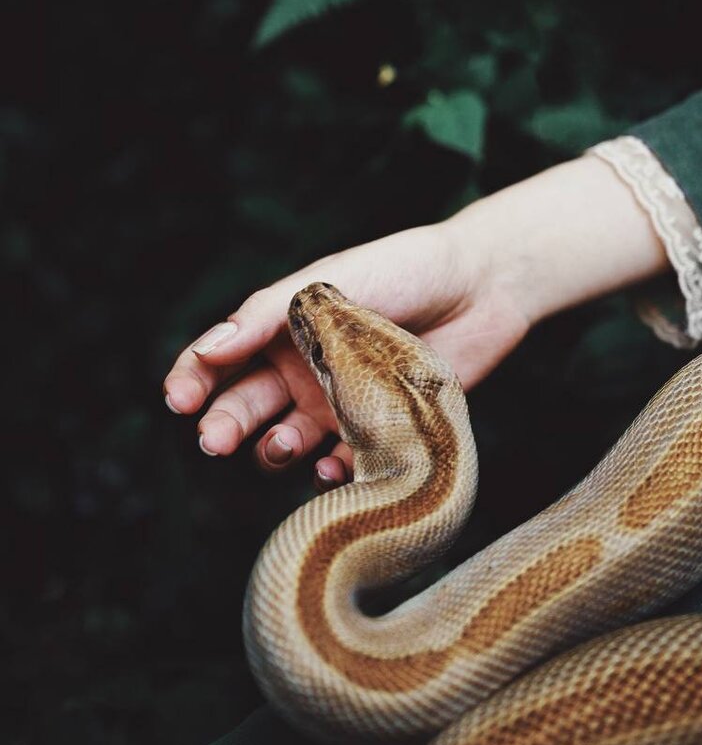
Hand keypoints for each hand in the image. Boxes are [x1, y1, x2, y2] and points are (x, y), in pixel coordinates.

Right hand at [163, 222, 530, 489]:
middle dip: (222, 426)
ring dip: (272, 451)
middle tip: (214, 441)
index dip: (191, 380)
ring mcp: (337, 403)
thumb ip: (265, 316)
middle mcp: (301, 369)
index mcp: (281, 329)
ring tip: (281, 447)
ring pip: (284, 442)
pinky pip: (339, 466)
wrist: (481, 288)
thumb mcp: (327, 283)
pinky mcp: (375, 431)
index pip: (219, 359)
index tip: (177, 400)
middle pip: (244, 407)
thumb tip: (206, 349)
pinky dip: (328, 474)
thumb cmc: (403, 270)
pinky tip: (331, 468)